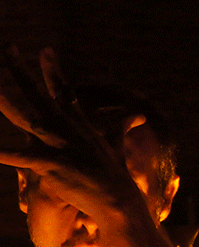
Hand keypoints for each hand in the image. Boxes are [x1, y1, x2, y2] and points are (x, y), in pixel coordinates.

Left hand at [0, 47, 145, 217]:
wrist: (119, 200)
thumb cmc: (114, 175)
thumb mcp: (115, 145)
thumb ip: (120, 127)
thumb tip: (139, 114)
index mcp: (79, 125)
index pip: (65, 91)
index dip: (54, 71)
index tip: (45, 49)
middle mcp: (69, 129)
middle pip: (41, 95)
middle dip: (22, 71)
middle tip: (8, 46)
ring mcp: (62, 146)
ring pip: (30, 119)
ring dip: (8, 105)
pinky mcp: (55, 166)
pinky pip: (26, 158)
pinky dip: (8, 153)